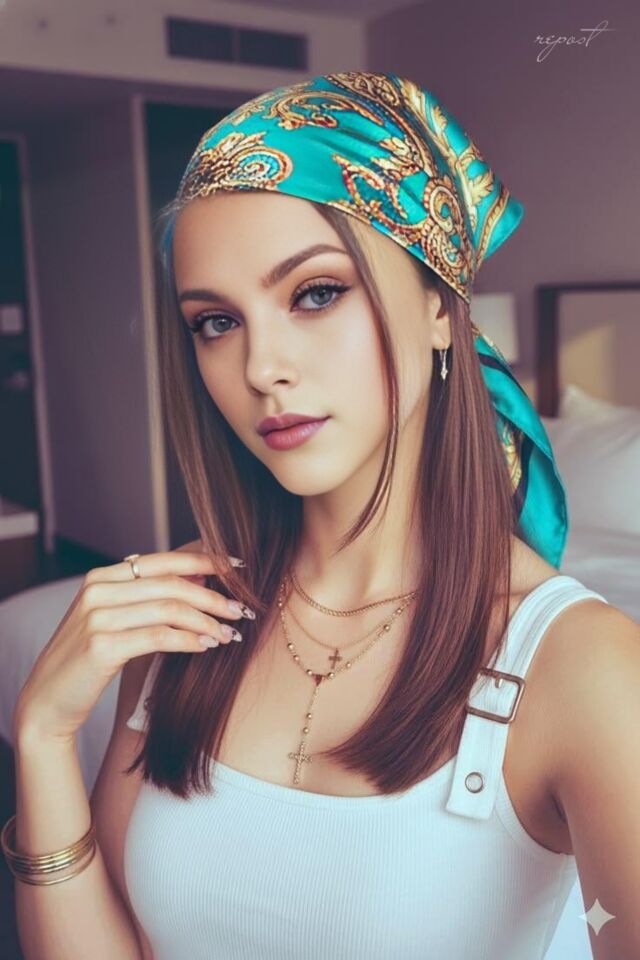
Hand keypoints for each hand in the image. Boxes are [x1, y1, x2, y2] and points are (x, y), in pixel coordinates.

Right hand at [12, 548, 253, 743]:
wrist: (47, 702)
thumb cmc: (88, 661)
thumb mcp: (115, 620)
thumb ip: (148, 598)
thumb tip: (203, 578)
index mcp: (101, 577)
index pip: (163, 560)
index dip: (205, 561)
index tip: (238, 568)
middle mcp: (97, 591)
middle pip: (171, 584)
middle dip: (214, 596)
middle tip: (241, 611)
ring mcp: (97, 617)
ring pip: (169, 609)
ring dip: (207, 621)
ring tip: (229, 635)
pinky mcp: (101, 646)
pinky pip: (159, 637)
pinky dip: (189, 640)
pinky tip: (206, 646)